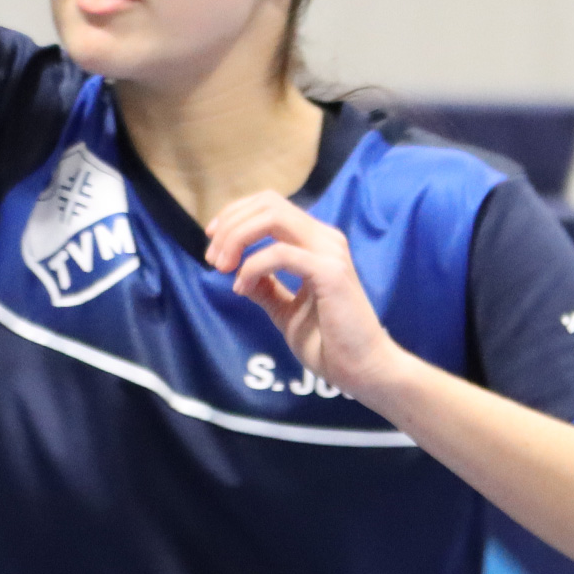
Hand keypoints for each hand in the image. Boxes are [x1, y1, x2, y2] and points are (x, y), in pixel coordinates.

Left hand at [203, 191, 406, 403]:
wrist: (362, 369)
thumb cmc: (328, 342)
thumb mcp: (284, 308)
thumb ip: (264, 286)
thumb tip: (236, 271)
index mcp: (315, 242)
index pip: (269, 205)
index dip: (234, 215)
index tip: (212, 241)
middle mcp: (325, 239)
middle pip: (267, 203)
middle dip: (230, 224)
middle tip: (213, 259)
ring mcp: (330, 252)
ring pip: (272, 218)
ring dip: (237, 238)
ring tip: (222, 268)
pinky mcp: (330, 272)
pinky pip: (280, 253)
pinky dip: (252, 267)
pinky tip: (243, 289)